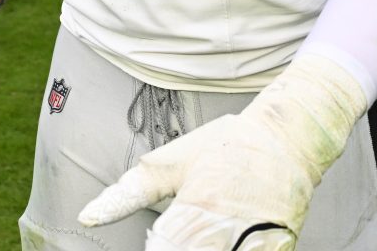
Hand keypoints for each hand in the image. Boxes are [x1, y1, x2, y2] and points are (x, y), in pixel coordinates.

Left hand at [79, 55, 366, 249]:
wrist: (289, 135)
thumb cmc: (226, 146)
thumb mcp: (173, 162)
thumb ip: (128, 193)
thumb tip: (87, 216)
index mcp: (198, 204)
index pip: (163, 249)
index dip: (155, 249)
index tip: (150, 243)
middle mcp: (228, 227)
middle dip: (179, 249)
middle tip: (172, 241)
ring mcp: (257, 241)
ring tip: (197, 239)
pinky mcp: (278, 249)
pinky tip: (220, 245)